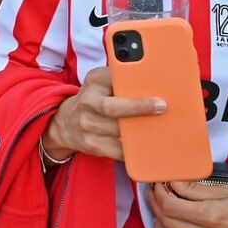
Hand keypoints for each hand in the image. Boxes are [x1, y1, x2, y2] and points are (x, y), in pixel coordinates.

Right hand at [40, 67, 164, 161]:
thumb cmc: (94, 99)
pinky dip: (133, 149)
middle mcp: (88, 102)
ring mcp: (88, 125)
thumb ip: (120, 79)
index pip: (112, 78)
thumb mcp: (101, 81)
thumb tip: (152, 82)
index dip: (130, 81)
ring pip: (118, 131)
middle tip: (161, 106)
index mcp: (94, 81)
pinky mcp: (92, 145)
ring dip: (140, 130)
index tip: (150, 84)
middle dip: (138, 108)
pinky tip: (148, 145)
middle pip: (112, 108)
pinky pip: (118, 150)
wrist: (66, 123)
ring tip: (160, 127)